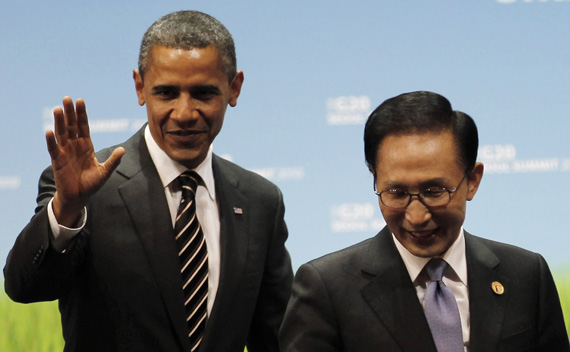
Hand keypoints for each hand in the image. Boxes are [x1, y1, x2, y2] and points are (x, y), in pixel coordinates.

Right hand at [46, 96, 124, 226]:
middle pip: (71, 126)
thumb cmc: (91, 184)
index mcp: (86, 145)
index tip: (80, 100)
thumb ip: (113, 161)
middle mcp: (74, 145)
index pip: (83, 126)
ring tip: (58, 109)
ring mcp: (65, 152)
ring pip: (61, 133)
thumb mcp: (104, 172)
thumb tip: (122, 150)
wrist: (78, 197)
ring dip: (59, 121)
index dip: (81, 114)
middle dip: (70, 112)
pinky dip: (51, 140)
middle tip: (67, 98)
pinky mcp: (57, 161)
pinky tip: (49, 130)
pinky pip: (53, 149)